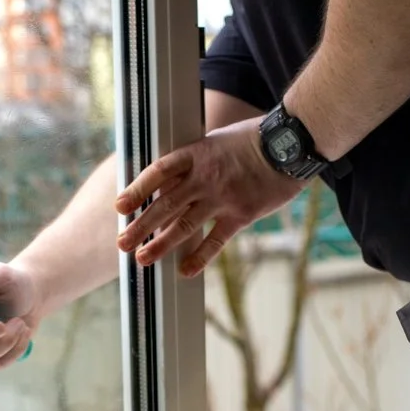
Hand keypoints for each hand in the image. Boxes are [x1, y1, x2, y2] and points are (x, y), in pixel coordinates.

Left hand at [114, 117, 306, 276]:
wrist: (290, 145)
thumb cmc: (253, 140)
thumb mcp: (216, 141)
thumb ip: (194, 160)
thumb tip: (170, 178)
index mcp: (196, 154)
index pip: (159, 172)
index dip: (137, 189)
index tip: (120, 206)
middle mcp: (205, 177)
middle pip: (165, 204)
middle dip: (141, 224)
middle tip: (122, 242)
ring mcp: (222, 197)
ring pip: (185, 225)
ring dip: (161, 243)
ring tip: (142, 258)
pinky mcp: (241, 214)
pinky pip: (216, 240)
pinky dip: (200, 257)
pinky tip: (185, 270)